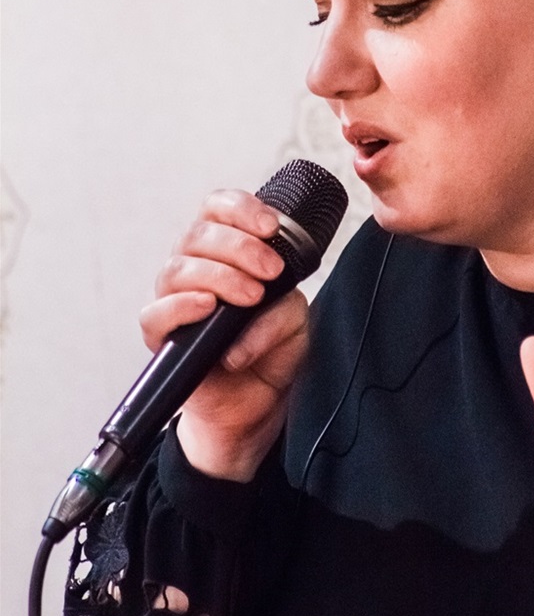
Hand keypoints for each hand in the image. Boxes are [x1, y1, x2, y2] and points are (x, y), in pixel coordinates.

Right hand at [140, 189, 309, 480]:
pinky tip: (208, 307)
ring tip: (250, 295)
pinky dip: (182, 306)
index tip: (271, 226)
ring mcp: (174, 301)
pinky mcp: (162, 337)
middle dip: (239, 246)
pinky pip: (155, 313)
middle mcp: (195, 270)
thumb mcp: (295, 321)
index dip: (241, 209)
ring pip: (178, 267)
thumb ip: (284, 302)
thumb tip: (258, 302)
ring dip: (219, 275)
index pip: (218, 209)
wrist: (255, 407)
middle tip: (270, 270)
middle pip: (198, 233)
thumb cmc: (270, 354)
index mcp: (225, 253)